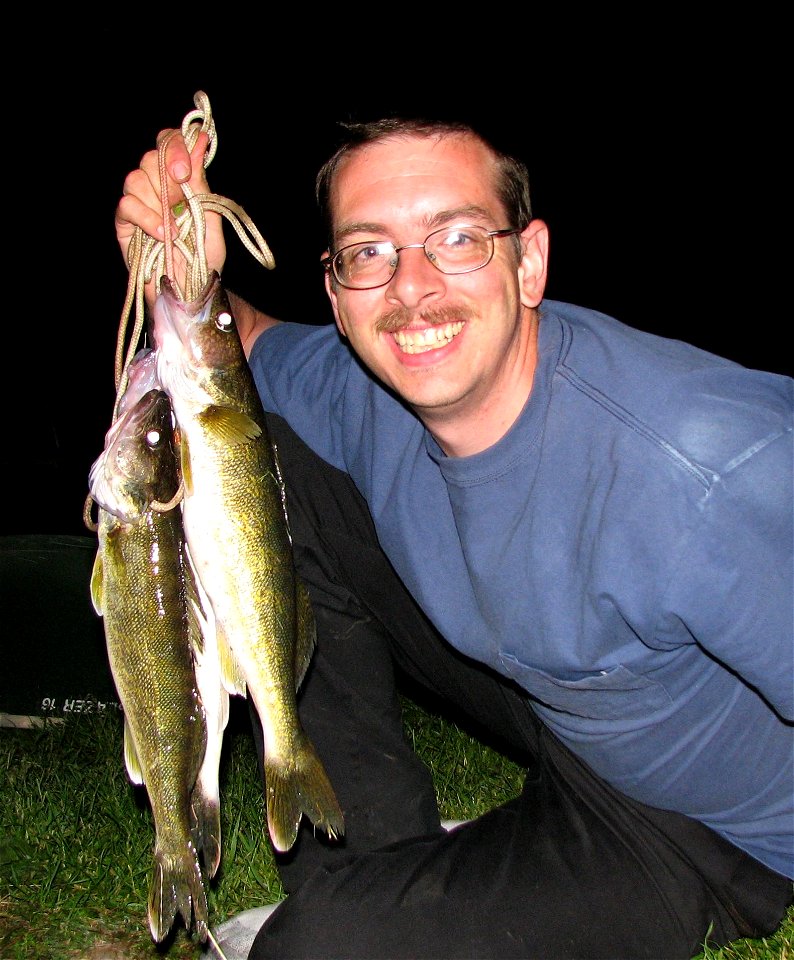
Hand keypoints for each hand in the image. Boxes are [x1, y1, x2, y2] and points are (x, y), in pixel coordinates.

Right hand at [115, 129, 225, 308]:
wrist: (192, 292)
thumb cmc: (204, 259)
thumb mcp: (210, 217)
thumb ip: (201, 181)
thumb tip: (200, 140)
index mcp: (180, 180)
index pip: (168, 143)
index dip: (175, 146)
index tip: (186, 169)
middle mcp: (157, 187)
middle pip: (150, 157)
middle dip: (168, 178)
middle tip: (182, 202)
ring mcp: (139, 204)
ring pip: (135, 179)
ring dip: (158, 203)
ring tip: (175, 230)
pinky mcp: (124, 224)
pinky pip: (127, 206)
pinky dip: (146, 218)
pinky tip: (162, 235)